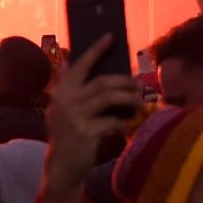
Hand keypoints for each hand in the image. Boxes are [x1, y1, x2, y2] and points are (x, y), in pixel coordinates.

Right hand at [43, 39, 142, 202]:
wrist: (61, 166)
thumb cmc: (69, 136)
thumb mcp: (65, 110)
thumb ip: (76, 91)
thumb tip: (100, 74)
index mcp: (61, 91)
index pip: (80, 64)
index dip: (96, 50)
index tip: (111, 36)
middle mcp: (66, 100)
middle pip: (102, 81)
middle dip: (125, 81)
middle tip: (139, 85)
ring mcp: (75, 116)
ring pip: (109, 97)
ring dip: (130, 99)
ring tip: (141, 104)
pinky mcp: (86, 132)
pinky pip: (113, 121)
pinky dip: (125, 122)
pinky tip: (130, 125)